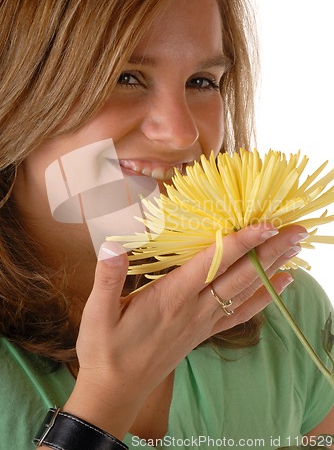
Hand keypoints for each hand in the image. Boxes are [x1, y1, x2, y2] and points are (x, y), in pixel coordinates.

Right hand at [63, 223, 305, 438]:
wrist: (115, 390)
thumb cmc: (104, 350)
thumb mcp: (96, 313)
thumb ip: (107, 278)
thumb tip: (112, 244)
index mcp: (171, 298)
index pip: (212, 263)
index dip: (240, 242)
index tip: (265, 225)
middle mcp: (194, 309)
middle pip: (239, 275)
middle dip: (269, 251)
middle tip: (296, 231)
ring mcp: (202, 323)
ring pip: (244, 292)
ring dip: (271, 269)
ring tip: (294, 251)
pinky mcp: (203, 334)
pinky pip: (240, 315)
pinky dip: (263, 299)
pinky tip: (280, 287)